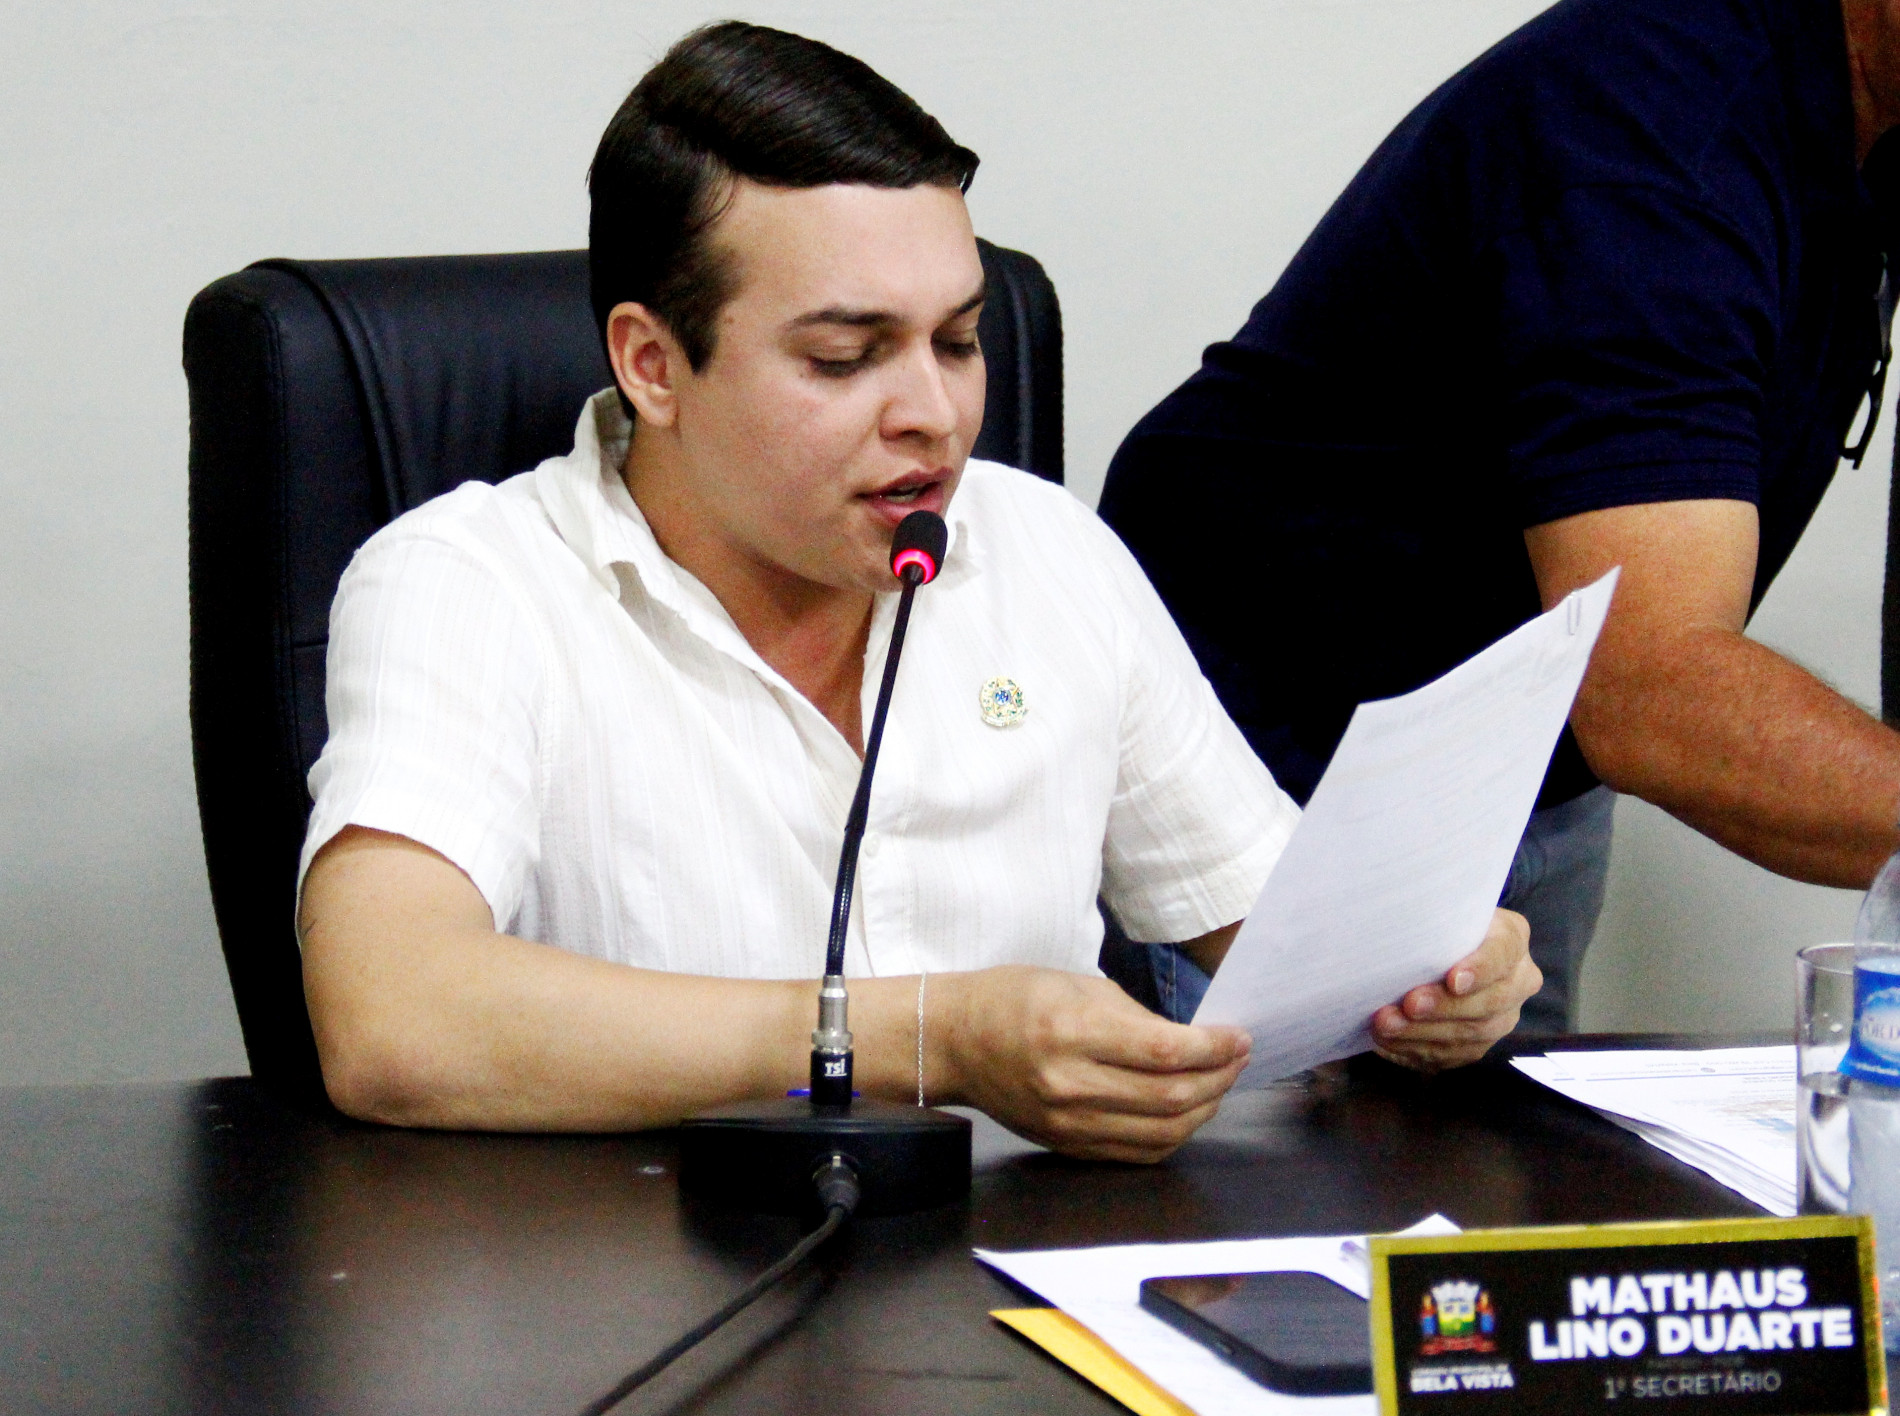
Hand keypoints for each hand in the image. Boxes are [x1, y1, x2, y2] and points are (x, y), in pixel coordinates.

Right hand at [939, 966, 1249, 1162]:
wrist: (956, 1042)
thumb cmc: (1014, 999)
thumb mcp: (1077, 985)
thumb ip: (1137, 1017)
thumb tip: (1192, 1042)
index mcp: (1072, 1032)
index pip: (1164, 1051)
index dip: (1213, 1048)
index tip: (1239, 1037)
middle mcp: (1071, 1084)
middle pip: (1170, 1097)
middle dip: (1219, 1078)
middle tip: (1237, 1059)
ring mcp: (1069, 1123)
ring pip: (1162, 1132)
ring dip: (1204, 1110)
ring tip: (1218, 1084)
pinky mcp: (1067, 1145)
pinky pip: (1137, 1153)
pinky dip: (1173, 1136)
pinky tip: (1187, 1113)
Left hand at [1370, 908, 1536, 1071]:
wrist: (1438, 950)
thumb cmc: (1437, 925)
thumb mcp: (1440, 911)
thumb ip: (1431, 917)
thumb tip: (1397, 925)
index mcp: (1512, 938)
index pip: (1502, 953)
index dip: (1480, 969)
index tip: (1454, 979)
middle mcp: (1518, 981)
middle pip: (1489, 1001)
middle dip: (1444, 1006)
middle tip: (1409, 1004)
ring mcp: (1503, 1017)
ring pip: (1471, 1034)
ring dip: (1423, 1032)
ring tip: (1386, 1024)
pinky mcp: (1480, 1044)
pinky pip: (1452, 1054)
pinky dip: (1416, 1048)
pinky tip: (1388, 1040)